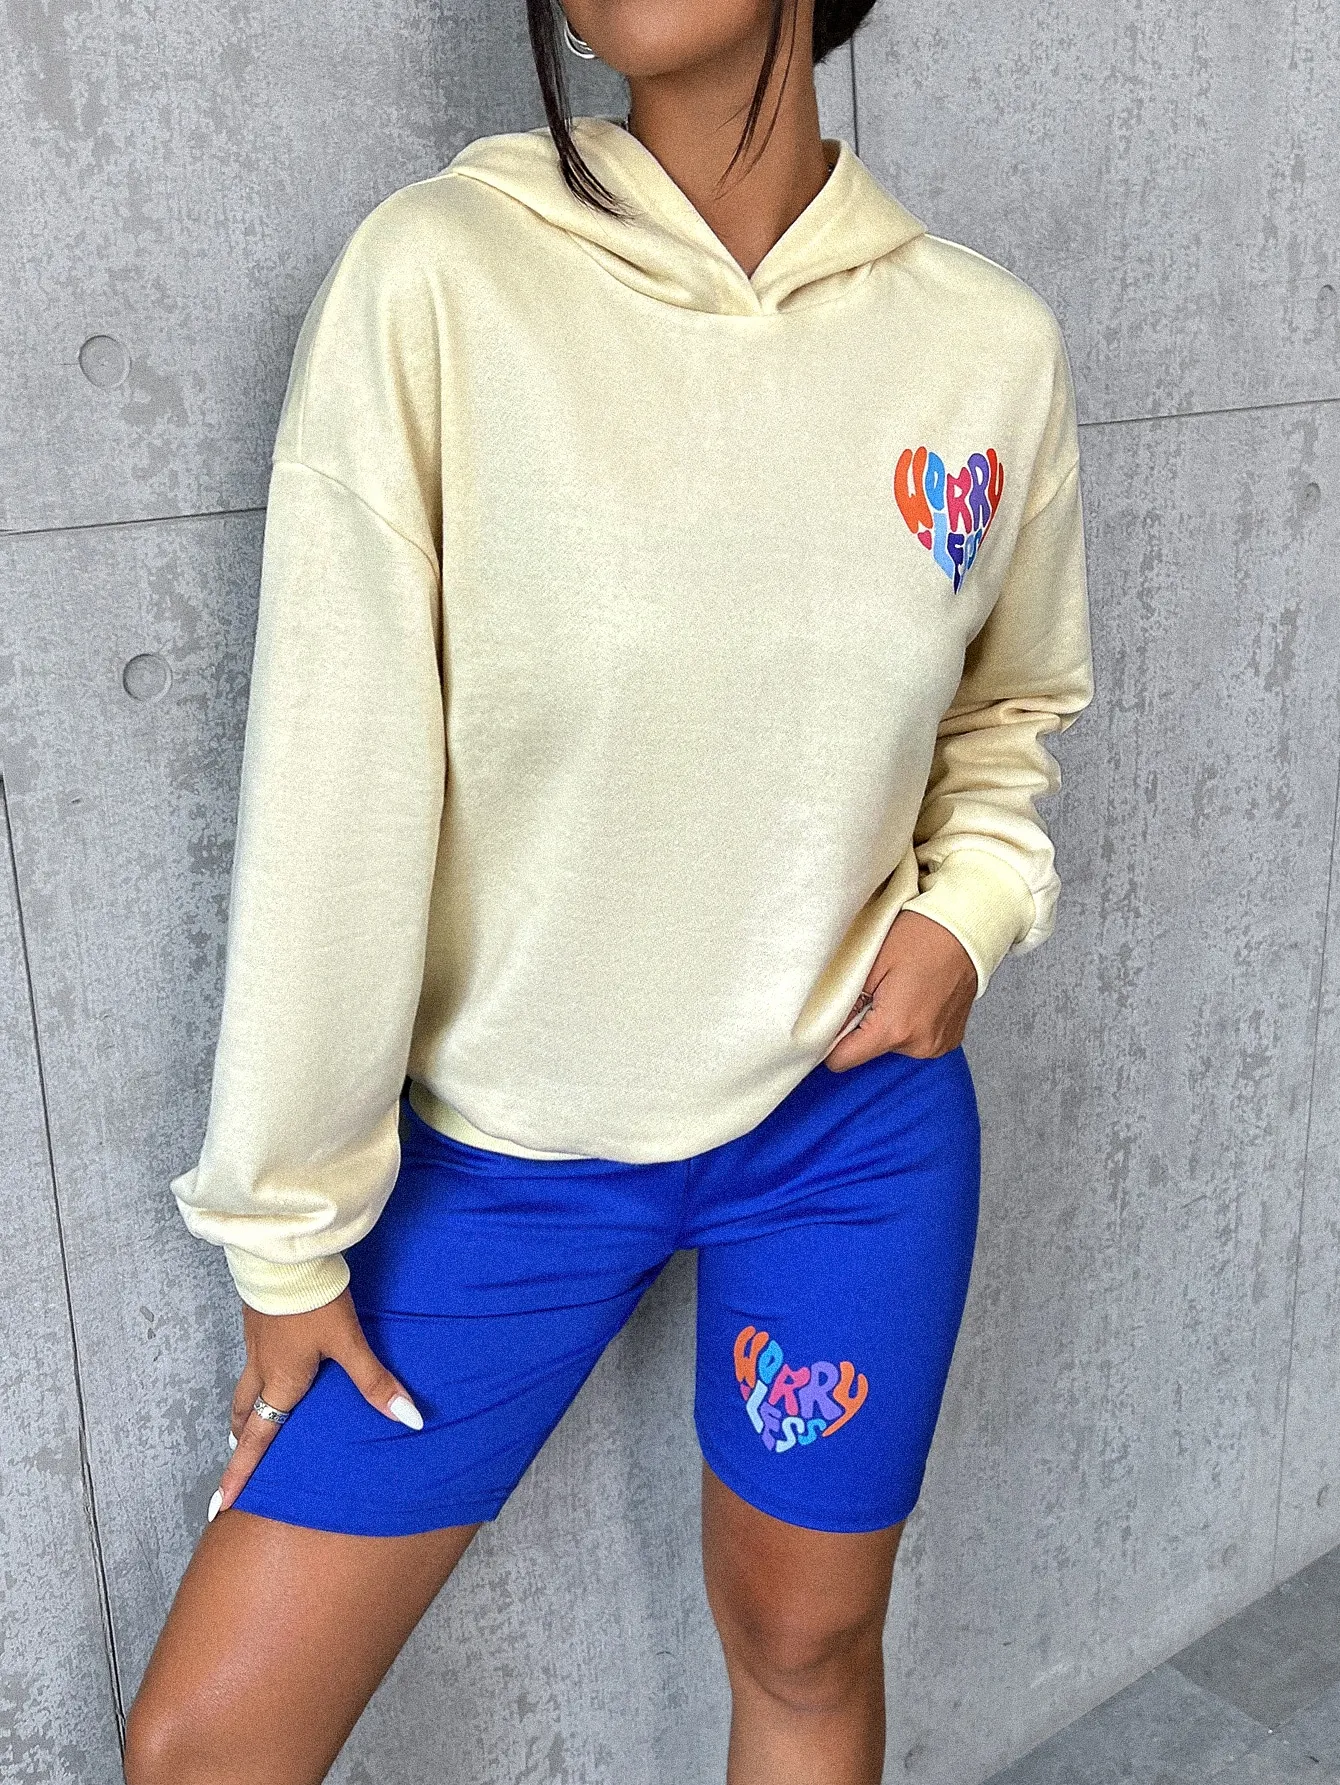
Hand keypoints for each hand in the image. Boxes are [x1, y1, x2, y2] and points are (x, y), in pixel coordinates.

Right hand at [208, 1287, 422, 1522]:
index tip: (222, 1505)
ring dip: (245, 1408)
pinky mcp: (258, 1318)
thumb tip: (408, 1418)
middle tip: (239, 1459)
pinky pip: (252, 1358)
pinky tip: (272, 1362)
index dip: (240, 1474)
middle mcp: (261, 1366)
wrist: (282, 1251)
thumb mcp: (348, 1341)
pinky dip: (256, 1374)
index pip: (255, 1439)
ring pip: (245, 1385)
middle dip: (241, 1440)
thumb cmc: (313, 1299)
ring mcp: (255, 1341)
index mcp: (280, 1381)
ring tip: (252, 1420)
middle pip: (243, 1414)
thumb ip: (374, 1381)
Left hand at [824, 910, 977, 1071]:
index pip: (842, 1060)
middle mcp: (919, 1045)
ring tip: (899, 991)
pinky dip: (909, 1025)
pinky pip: (915, 1041)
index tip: (831, 1021)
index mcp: (894, 1028)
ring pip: (891, 1046)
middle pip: (868, 1052)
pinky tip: (916, 997)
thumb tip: (822, 1025)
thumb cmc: (920, 936)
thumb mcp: (870, 963)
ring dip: (887, 1025)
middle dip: (862, 1027)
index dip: (829, 1041)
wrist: (967, 929)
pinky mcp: (949, 1040)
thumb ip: (842, 1002)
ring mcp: (937, 1045)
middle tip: (873, 992)